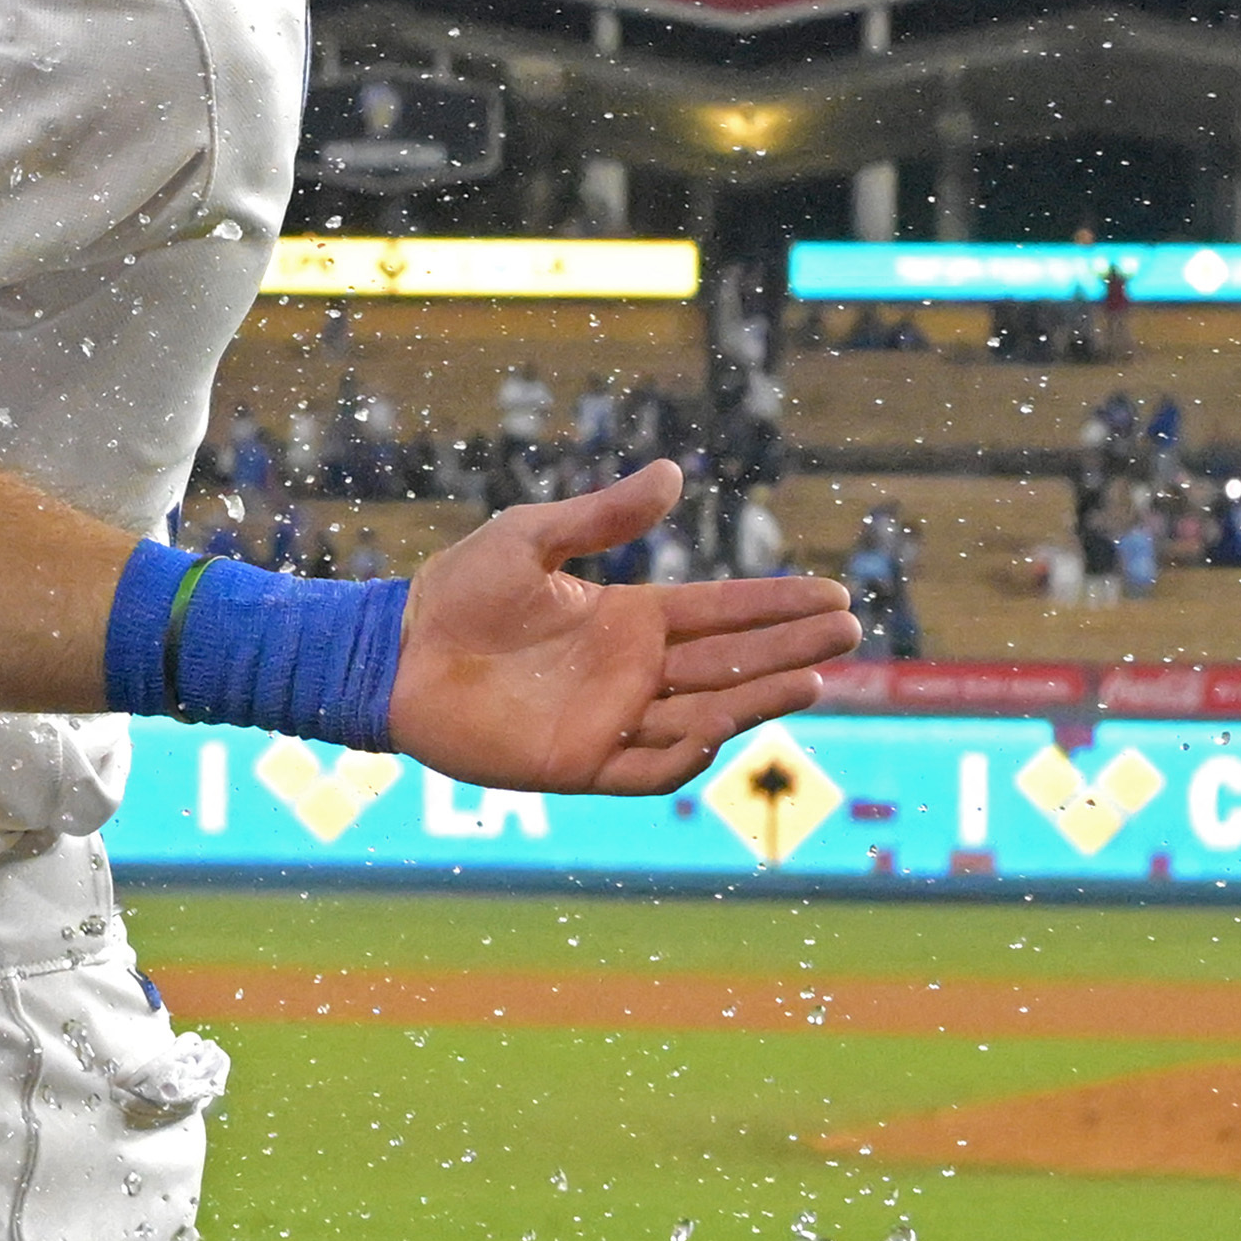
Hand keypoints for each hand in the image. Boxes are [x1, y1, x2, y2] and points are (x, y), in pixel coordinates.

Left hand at [388, 463, 859, 794]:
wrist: (393, 653)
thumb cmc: (455, 593)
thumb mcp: (529, 538)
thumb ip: (600, 516)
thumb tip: (672, 473)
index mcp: (628, 620)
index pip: (721, 613)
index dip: (776, 606)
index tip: (834, 596)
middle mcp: (633, 672)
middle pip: (730, 661)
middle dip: (789, 646)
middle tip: (847, 630)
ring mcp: (612, 718)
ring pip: (705, 713)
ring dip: (757, 698)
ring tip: (812, 676)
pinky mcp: (580, 761)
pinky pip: (648, 767)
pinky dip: (685, 755)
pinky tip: (719, 731)